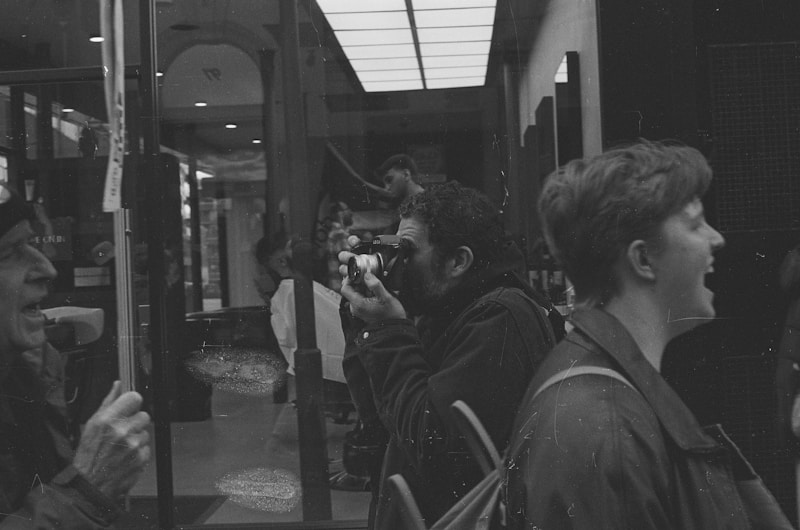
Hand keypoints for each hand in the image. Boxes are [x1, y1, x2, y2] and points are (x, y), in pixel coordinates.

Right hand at [73, 381, 150, 499]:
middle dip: (135, 422)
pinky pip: (147, 447)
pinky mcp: (142, 458)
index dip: (132, 403)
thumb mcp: (91, 425)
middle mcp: (122, 431)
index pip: (135, 397)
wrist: (90, 486)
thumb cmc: (88, 455)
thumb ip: (108, 402)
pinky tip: (125, 457)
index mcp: (108, 420)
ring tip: (120, 447)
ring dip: (136, 438)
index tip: (128, 409)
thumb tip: (118, 384)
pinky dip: (139, 452)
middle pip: (144, 415)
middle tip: (122, 433)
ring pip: (146, 432)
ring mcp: (134, 445)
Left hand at [340, 271, 406, 322]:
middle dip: (358, 282)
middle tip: (369, 280)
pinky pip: (360, 298)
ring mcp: (358, 310)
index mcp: (358, 304)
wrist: (395, 328)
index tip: (359, 274)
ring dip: (363, 287)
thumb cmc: (391, 315)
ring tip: (374, 288)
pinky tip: (374, 294)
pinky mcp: (362, 310)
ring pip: (355, 293)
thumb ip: (375, 285)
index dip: (350, 279)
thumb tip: (367, 275)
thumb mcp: (386, 297)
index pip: (345, 288)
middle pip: (350, 290)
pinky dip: (365, 293)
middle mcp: (355, 308)